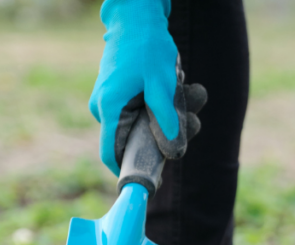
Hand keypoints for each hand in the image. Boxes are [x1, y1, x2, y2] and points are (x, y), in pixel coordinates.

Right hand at [88, 0, 205, 174]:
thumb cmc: (146, 45)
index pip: (110, 153)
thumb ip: (166, 117)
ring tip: (191, 97)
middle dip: (161, 138)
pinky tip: (177, 90)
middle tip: (191, 122)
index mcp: (108, 107)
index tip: (151, 179)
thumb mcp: (161, 82)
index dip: (127, 170)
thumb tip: (174, 150)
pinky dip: (157, 107)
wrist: (135, 15)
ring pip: (137, 125)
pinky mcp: (117, 94)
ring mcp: (109, 101)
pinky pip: (137, 112)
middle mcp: (103, 108)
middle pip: (129, 140)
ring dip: (164, 119)